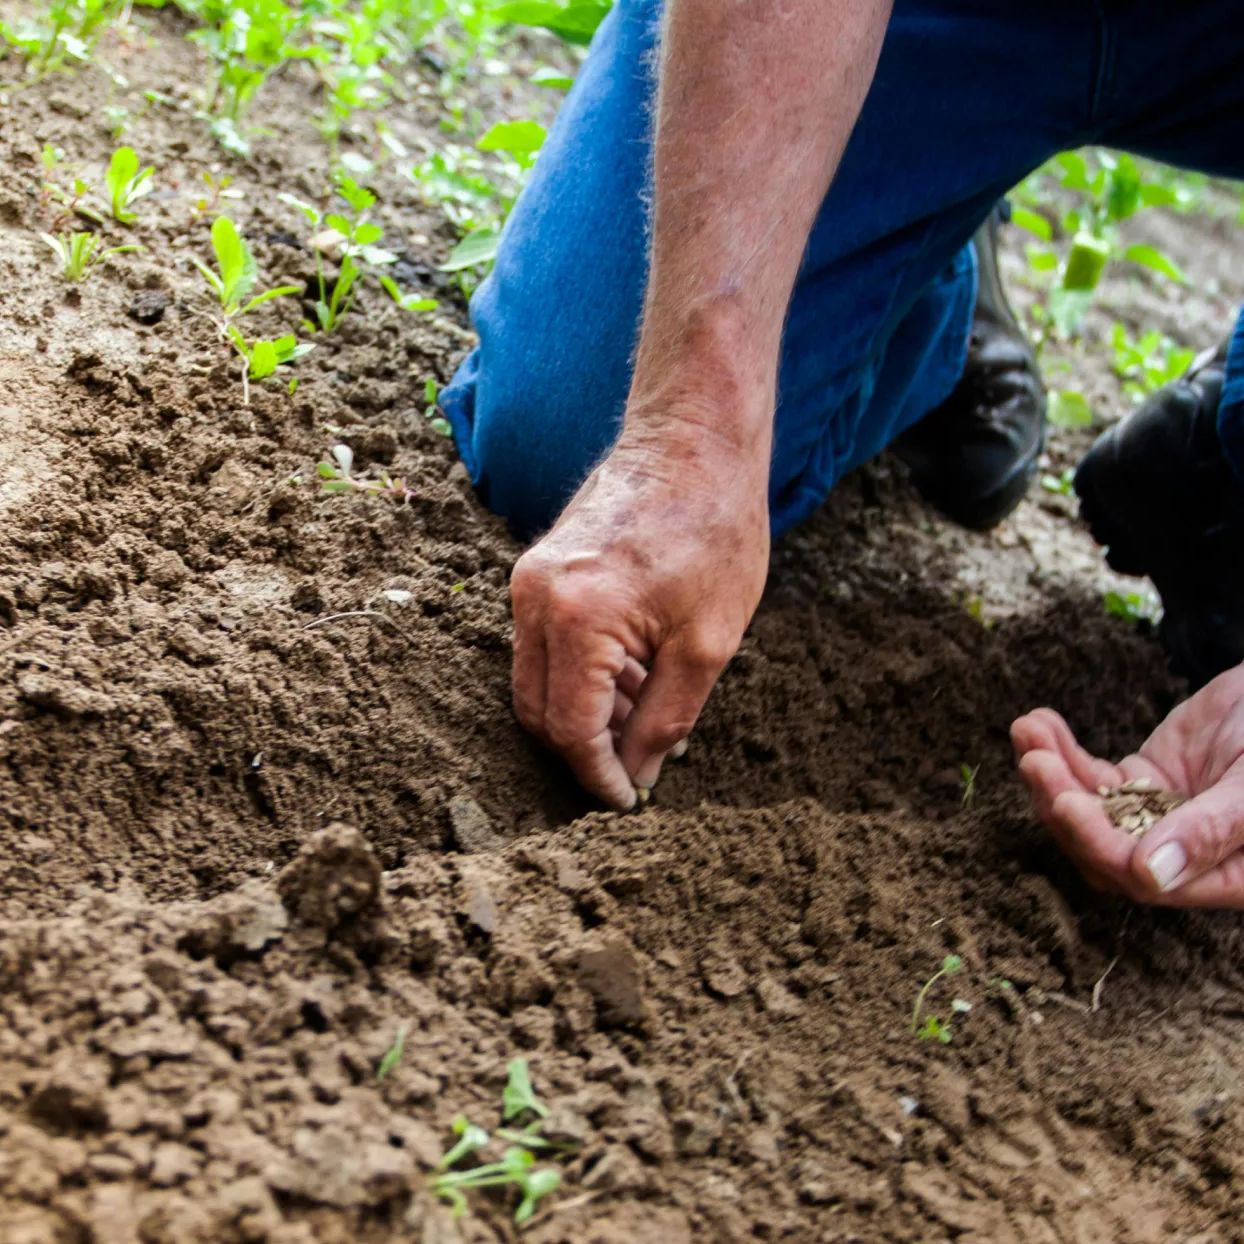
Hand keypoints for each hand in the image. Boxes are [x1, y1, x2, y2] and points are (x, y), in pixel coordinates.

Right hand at [509, 427, 768, 809]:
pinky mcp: (537, 569)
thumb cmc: (714, 531)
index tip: (628, 802)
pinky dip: (581, 675)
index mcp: (577, 618)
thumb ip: (665, 719)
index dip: (598, 776)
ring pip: (536, 681)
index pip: (570, 729)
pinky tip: (635, 678)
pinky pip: (544, 645)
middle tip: (637, 770)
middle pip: (538, 711)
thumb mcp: (708, 643)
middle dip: (584, 751)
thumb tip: (638, 776)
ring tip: (648, 717)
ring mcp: (529, 580)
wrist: (694, 441)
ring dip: (585, 713)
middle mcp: (535, 599)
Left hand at [1011, 654, 1243, 907]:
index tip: (1068, 801)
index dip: (1102, 845)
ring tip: (1028, 733)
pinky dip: (1063, 754)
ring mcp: (1162, 820)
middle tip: (1035, 763)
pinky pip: (1093, 778)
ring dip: (1054, 779)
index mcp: (1234, 878)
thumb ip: (1211, 830)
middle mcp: (1191, 860)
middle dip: (1065, 809)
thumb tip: (1151, 876)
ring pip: (1092, 815)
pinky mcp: (1145, 781)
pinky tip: (1039, 724)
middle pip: (1107, 852)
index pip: (1149, 880)